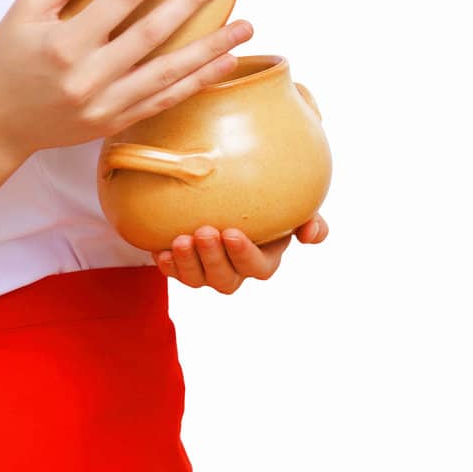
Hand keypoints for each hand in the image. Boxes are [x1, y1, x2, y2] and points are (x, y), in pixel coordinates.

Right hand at [0, 0, 253, 162]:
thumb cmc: (9, 56)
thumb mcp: (29, 6)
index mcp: (65, 44)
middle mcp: (89, 78)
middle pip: (153, 32)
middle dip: (192, 1)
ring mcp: (106, 105)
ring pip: (170, 72)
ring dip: (211, 48)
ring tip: (246, 24)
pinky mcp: (115, 123)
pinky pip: (165, 100)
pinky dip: (198, 82)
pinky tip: (224, 63)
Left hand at [153, 213, 328, 293]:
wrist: (226, 191)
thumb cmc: (264, 198)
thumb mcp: (291, 205)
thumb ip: (309, 218)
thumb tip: (310, 234)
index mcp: (264, 257)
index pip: (259, 268)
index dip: (244, 255)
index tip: (231, 233)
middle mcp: (235, 269)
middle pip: (226, 280)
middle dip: (213, 259)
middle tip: (203, 232)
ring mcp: (208, 270)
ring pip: (199, 280)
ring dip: (189, 263)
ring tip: (180, 240)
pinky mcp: (184, 264)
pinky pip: (175, 273)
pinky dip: (169, 266)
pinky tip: (161, 251)